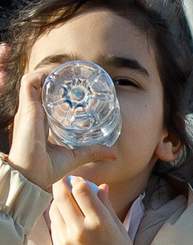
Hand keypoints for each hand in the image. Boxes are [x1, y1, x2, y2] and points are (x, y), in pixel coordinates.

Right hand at [6, 61, 90, 192]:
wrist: (33, 175)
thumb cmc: (48, 168)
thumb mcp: (75, 156)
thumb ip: (93, 151)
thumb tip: (114, 154)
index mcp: (40, 122)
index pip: (45, 99)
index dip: (57, 89)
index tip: (75, 84)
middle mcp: (33, 113)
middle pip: (40, 87)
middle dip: (56, 78)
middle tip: (75, 75)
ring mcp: (28, 110)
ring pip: (34, 80)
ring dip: (50, 72)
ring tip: (68, 70)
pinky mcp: (27, 108)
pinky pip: (29, 82)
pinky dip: (41, 74)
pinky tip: (57, 73)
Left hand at [47, 174, 138, 244]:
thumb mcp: (119, 228)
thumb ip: (106, 206)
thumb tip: (100, 187)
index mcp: (100, 222)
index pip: (81, 191)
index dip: (78, 181)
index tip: (78, 179)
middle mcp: (80, 229)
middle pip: (63, 198)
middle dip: (62, 186)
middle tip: (64, 181)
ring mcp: (66, 240)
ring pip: (54, 211)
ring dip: (58, 202)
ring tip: (64, 199)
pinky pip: (54, 227)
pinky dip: (57, 217)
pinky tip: (64, 216)